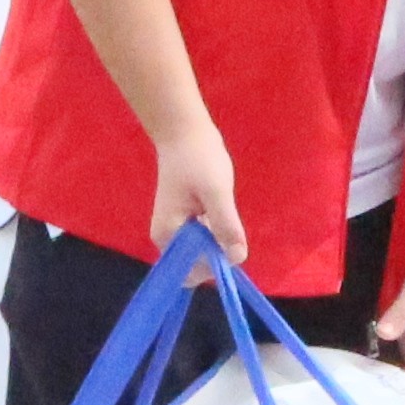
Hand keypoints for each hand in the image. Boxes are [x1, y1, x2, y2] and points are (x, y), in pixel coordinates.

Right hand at [148, 116, 250, 278]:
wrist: (184, 131)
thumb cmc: (198, 158)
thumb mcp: (216, 192)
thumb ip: (225, 225)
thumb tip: (237, 259)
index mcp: (168, 235)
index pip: (190, 273)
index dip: (213, 265)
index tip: (229, 243)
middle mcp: (168, 238)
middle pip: (197, 264)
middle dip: (217, 251)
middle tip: (225, 219)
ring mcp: (176, 229)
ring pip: (203, 250)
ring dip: (218, 238)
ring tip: (219, 207)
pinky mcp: (185, 221)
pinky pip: (203, 237)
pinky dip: (215, 228)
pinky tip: (217, 206)